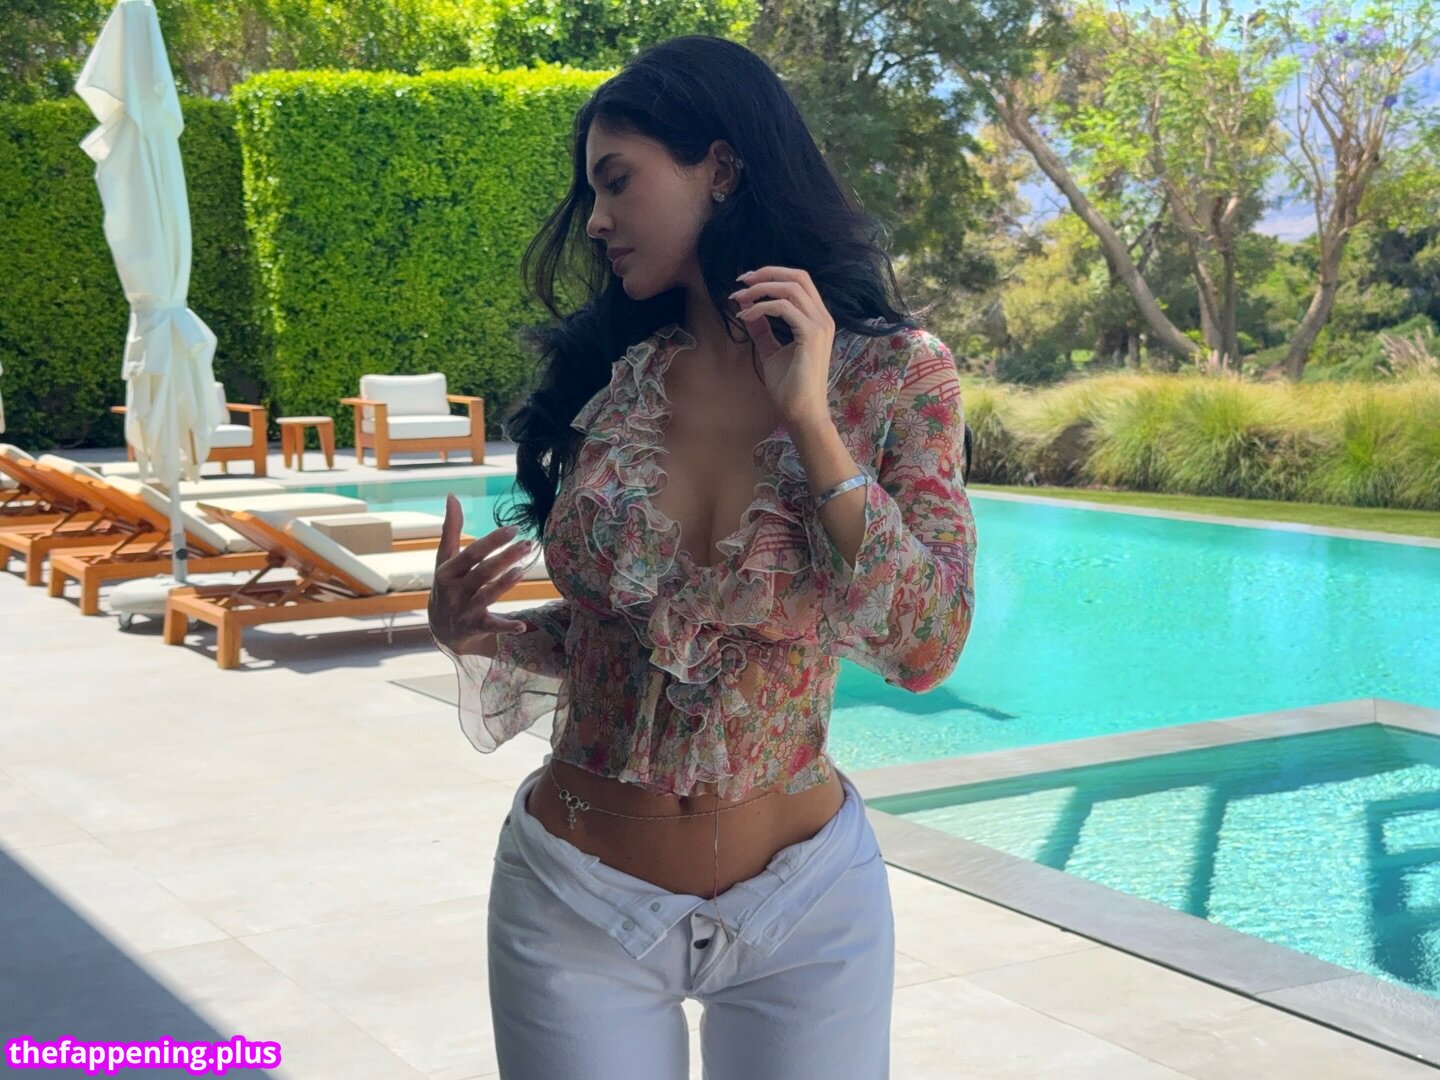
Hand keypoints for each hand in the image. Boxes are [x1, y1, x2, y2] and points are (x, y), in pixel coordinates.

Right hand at [429, 494, 532, 652]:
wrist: (441, 629)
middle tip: (528, 544)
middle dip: (505, 558)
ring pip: (487, 596)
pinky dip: (506, 627)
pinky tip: (523, 626)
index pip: (471, 553)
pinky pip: (492, 626)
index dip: (492, 541)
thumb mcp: (444, 559)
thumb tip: (452, 495)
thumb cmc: (447, 585)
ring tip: (522, 570)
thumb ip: (451, 529)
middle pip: (482, 572)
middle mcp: (454, 591)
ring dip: (504, 584)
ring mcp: (464, 611)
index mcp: (447, 572)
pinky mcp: (476, 627)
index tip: (514, 528)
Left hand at [728, 265, 836, 428]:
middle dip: (767, 273)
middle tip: (741, 281)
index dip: (772, 275)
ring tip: (739, 298)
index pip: (799, 282)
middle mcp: (823, 318)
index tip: (746, 283)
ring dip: (760, 289)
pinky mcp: (812, 336)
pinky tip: (745, 317)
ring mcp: (820, 325)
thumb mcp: (771, 351)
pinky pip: (783, 308)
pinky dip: (761, 308)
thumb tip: (747, 310)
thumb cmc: (790, 387)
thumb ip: (762, 330)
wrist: (802, 413)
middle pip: (798, 276)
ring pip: (790, 288)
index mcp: (817, 319)